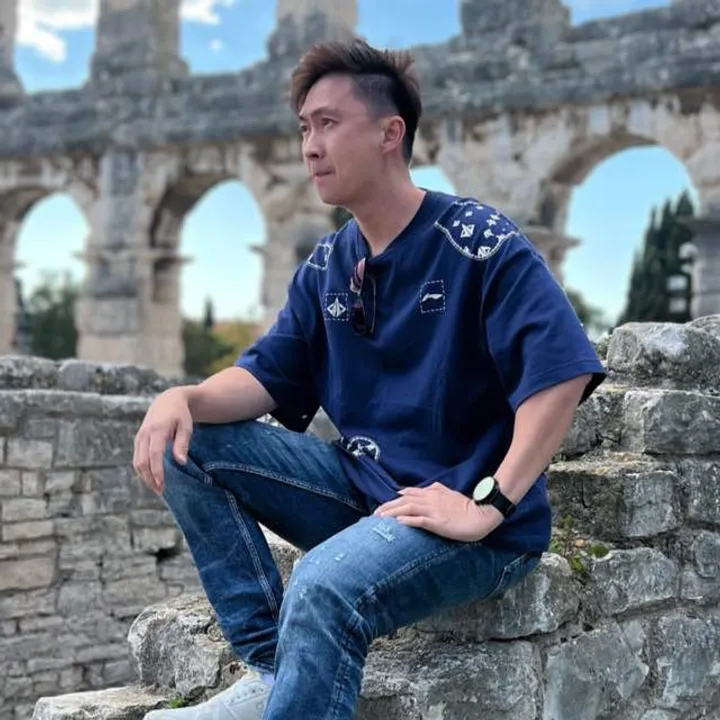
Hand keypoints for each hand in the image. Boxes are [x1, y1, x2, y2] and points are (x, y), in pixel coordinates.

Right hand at [133, 387, 192, 493]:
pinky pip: (137, 458)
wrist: (168, 400)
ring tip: (157, 488)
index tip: (161, 484)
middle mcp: (144, 434)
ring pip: (137, 461)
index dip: (156, 470)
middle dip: (149, 478)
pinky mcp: (138, 440)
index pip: (154, 454)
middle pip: (142, 461)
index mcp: (157, 429)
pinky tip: (152, 478)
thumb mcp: (186, 427)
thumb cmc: (181, 415)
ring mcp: (139, 437)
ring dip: (145, 477)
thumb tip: (181, 462)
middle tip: (161, 491)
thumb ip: (182, 444)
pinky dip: (143, 470)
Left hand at [373, 482, 504, 541]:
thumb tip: (426, 487)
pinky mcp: (438, 522)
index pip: (408, 494)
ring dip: (393, 513)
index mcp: (433, 492)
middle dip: (388, 507)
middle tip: (375, 514)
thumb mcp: (450, 493)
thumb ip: (437, 489)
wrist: (481, 514)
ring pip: (408, 509)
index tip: (382, 506)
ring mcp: (434, 511)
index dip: (394, 500)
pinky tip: (398, 523)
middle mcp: (430, 500)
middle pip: (404, 501)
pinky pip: (420, 520)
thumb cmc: (466, 506)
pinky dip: (408, 521)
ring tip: (380, 518)